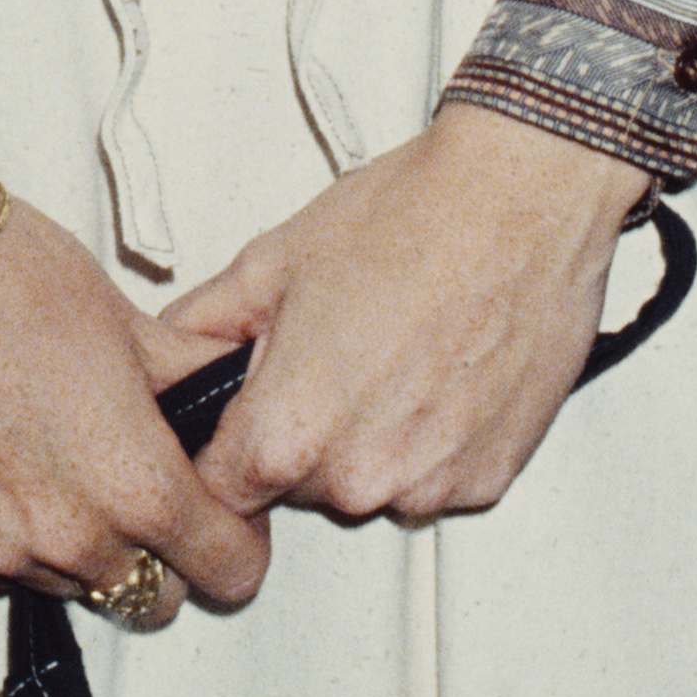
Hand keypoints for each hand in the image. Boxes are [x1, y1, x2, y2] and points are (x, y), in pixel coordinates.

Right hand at [0, 169, 268, 616]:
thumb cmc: (12, 274)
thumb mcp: (129, 321)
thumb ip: (191, 382)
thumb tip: (230, 394)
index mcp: (137, 484)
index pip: (229, 573)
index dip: (237, 543)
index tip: (219, 515)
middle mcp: (70, 540)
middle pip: (152, 596)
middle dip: (158, 554)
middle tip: (131, 483)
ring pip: (71, 584)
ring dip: (76, 546)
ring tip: (49, 457)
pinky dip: (3, 535)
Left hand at [158, 109, 642, 527]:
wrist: (519, 203)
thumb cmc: (408, 219)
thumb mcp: (273, 259)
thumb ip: (205, 323)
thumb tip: (177, 351)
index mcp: (289, 432)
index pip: (221, 493)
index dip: (220, 453)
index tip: (233, 427)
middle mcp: (359, 479)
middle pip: (298, 488)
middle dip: (298, 436)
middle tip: (328, 356)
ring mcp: (429, 486)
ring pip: (368, 485)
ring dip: (366, 441)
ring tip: (391, 353)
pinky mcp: (488, 479)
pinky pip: (432, 477)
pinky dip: (428, 440)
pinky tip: (438, 370)